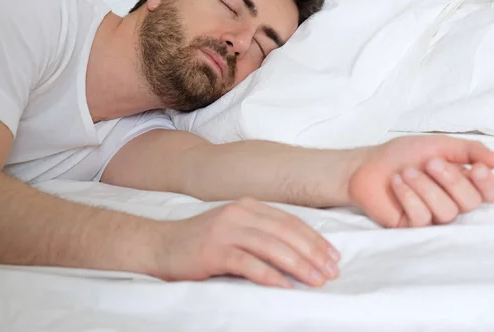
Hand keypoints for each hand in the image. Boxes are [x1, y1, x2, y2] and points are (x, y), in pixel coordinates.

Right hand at [153, 197, 340, 287]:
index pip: (290, 221)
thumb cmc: (199, 241)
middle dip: (313, 253)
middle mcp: (238, 213)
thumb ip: (259, 232)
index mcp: (247, 206)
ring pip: (272, 246)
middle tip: (331, 272)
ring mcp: (225, 230)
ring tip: (316, 280)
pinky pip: (248, 263)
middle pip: (285, 232)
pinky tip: (285, 287)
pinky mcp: (213, 250)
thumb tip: (297, 252)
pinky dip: (270, 276)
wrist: (160, 244)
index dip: (315, 239)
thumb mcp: (232, 227)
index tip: (333, 256)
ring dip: (299, 265)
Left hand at [349, 135, 493, 227]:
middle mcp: (451, 202)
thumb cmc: (402, 155)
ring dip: (425, 187)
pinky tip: (396, 182)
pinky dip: (408, 196)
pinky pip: (421, 218)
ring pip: (446, 211)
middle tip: (430, 163)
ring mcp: (432, 216)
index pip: (490, 194)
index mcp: (462, 183)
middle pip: (470, 203)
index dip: (487, 184)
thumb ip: (470, 151)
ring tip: (406, 172)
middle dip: (451, 180)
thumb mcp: (438, 145)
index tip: (475, 168)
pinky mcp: (411, 226)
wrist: (367, 164)